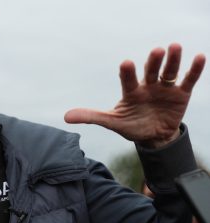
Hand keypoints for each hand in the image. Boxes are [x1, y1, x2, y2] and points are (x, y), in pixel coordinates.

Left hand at [64, 43, 205, 147]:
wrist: (153, 137)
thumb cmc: (131, 126)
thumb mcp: (111, 122)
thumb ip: (91, 116)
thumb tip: (65, 117)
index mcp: (131, 92)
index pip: (128, 80)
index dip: (127, 73)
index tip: (126, 63)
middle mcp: (147, 86)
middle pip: (151, 71)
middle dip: (153, 62)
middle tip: (156, 50)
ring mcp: (164, 89)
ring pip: (169, 72)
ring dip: (172, 60)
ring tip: (174, 46)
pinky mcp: (180, 94)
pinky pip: (188, 80)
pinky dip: (194, 69)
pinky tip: (199, 57)